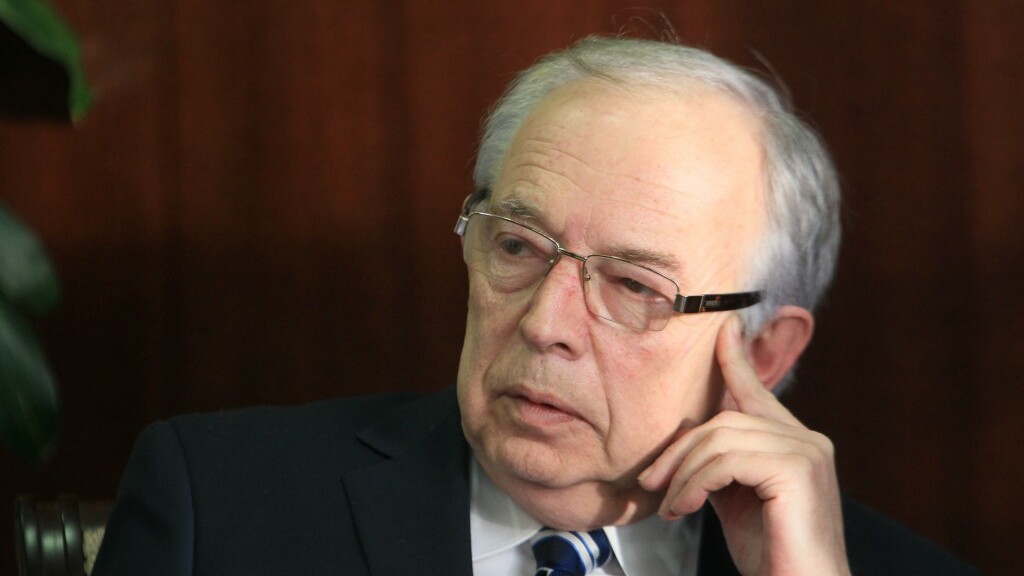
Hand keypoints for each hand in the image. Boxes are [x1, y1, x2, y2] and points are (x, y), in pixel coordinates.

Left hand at [638, 316, 849, 575]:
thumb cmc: (773, 557)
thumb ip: (719, 467)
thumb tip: (687, 445)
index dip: (735, 359)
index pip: (757, 392)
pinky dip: (695, 483)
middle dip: (679, 450)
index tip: (722, 330)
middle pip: (723, 418)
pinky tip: (687, 508)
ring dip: (683, 473)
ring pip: (720, 437)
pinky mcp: (797, 469)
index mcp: (794, 444)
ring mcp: (806, 452)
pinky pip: (726, 460)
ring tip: (672, 506)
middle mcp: (807, 441)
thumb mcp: (736, 501)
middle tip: (652, 483)